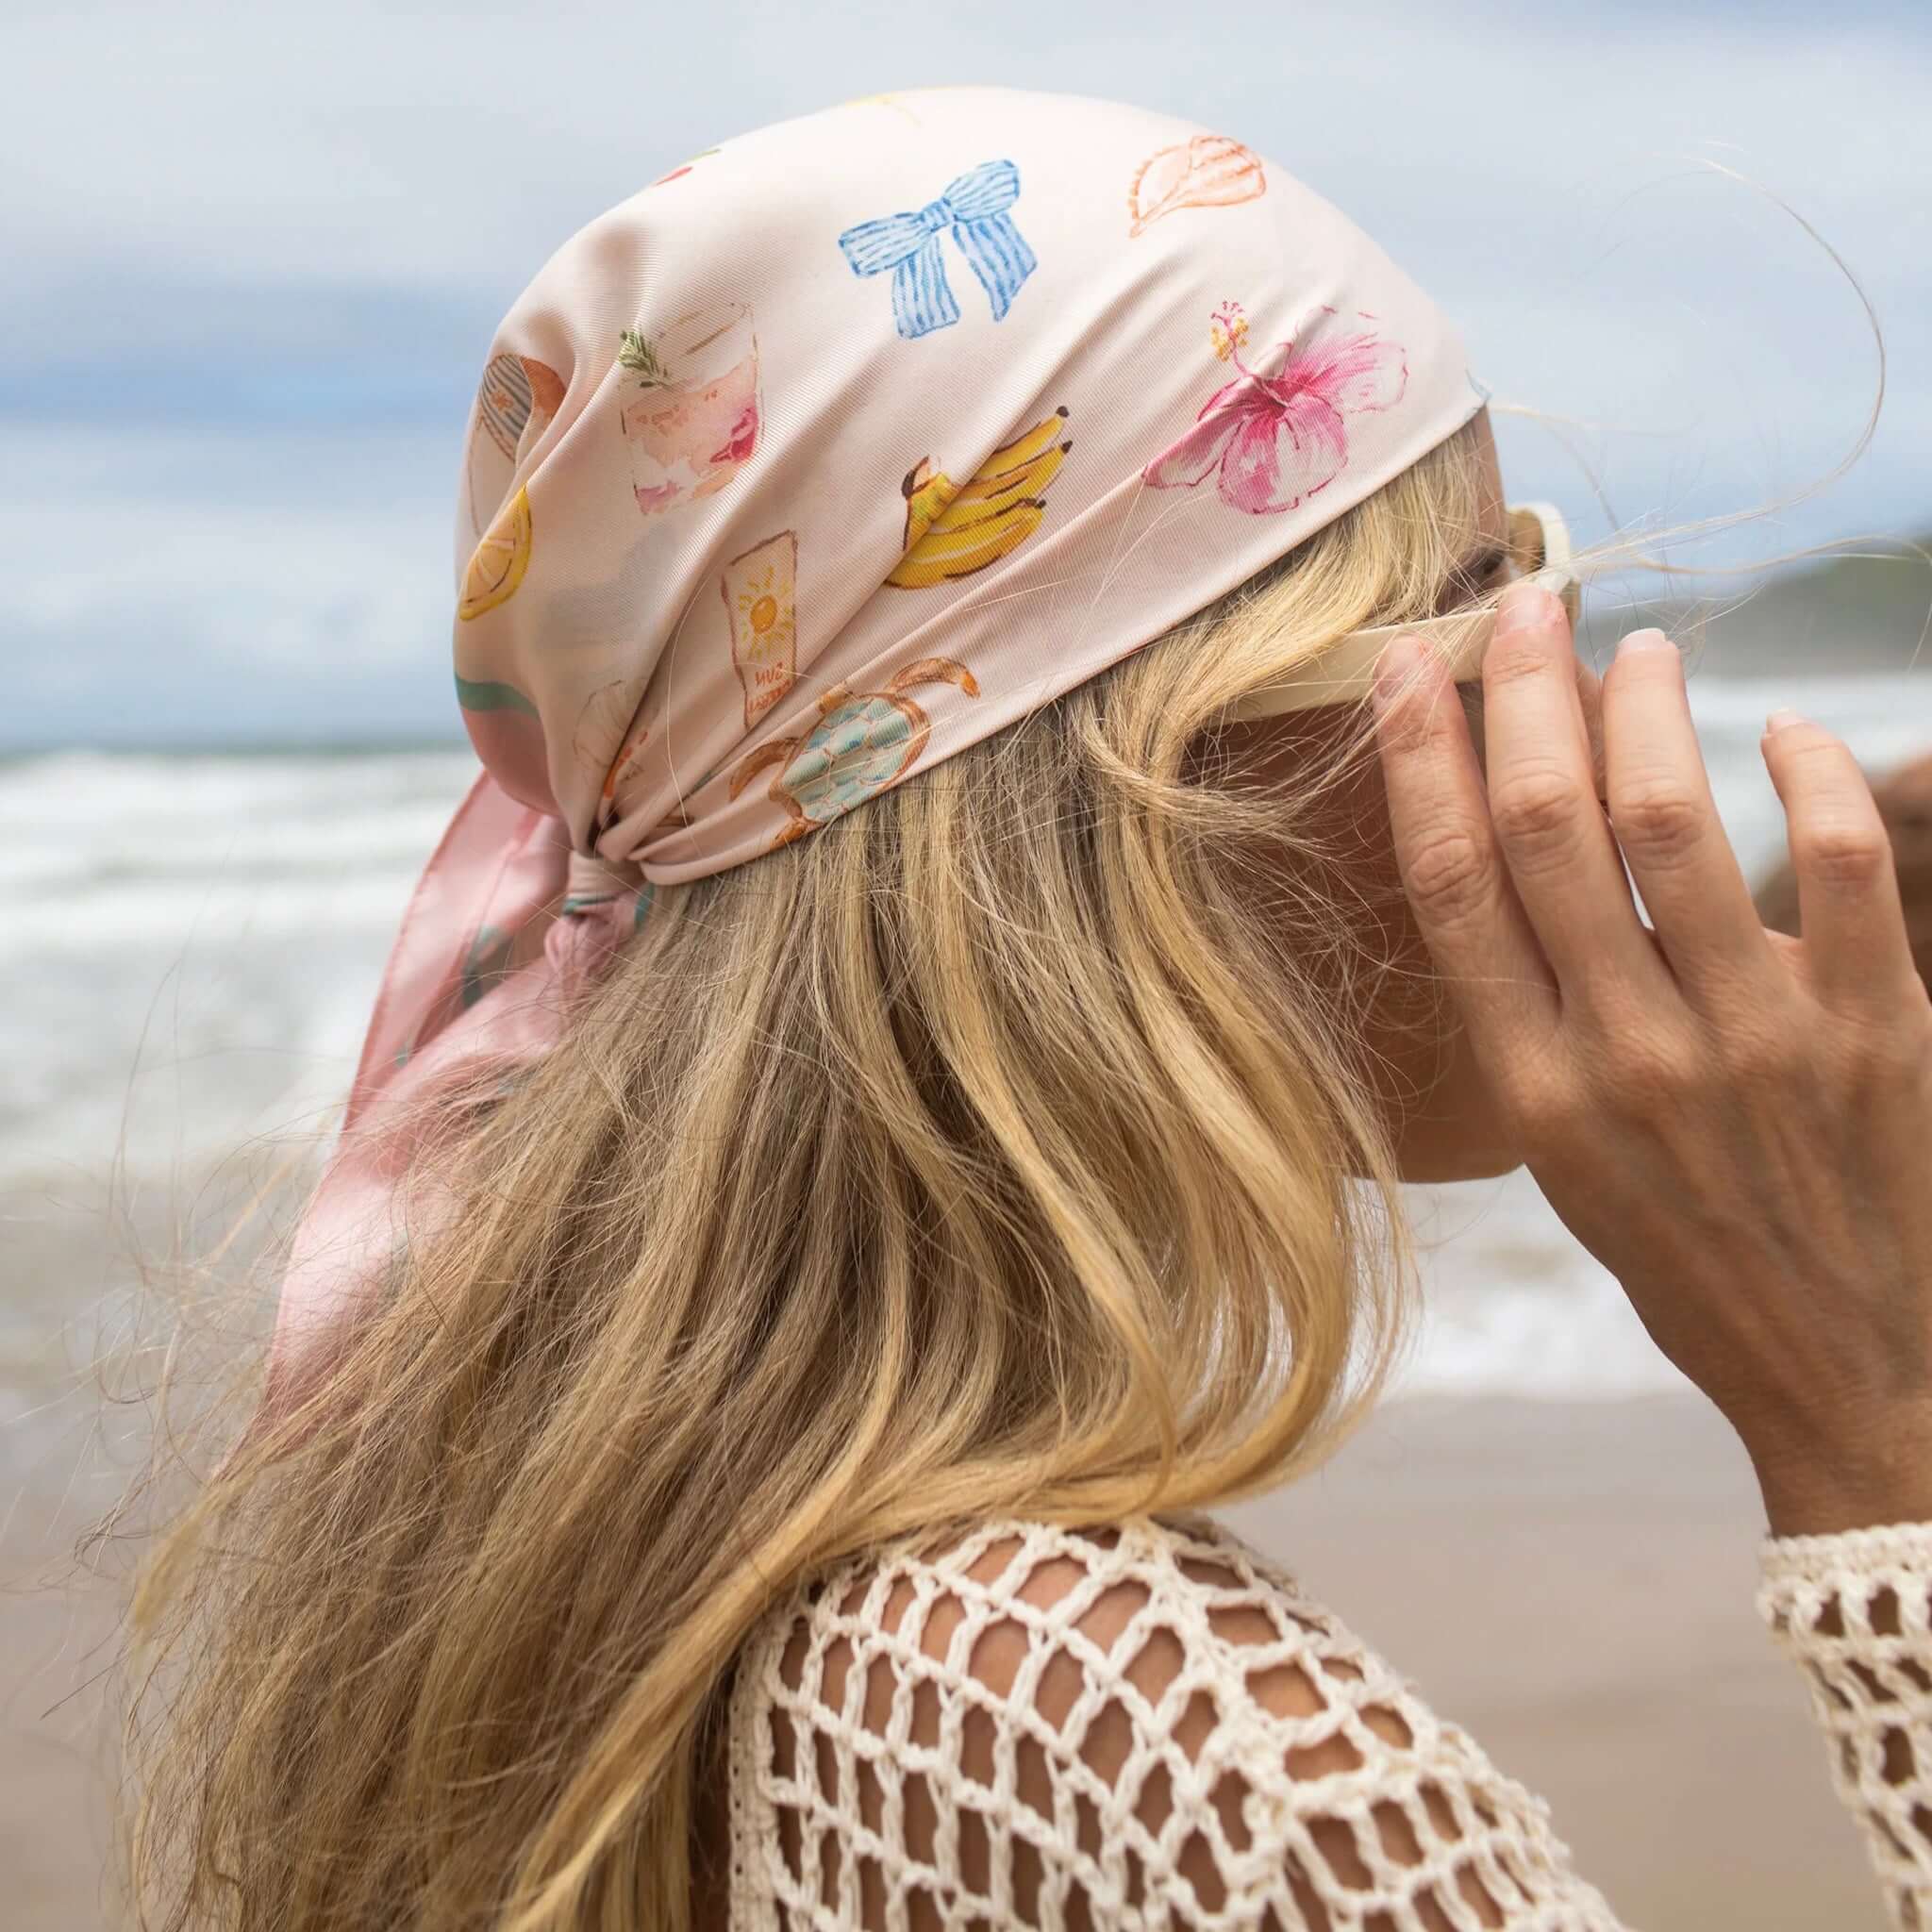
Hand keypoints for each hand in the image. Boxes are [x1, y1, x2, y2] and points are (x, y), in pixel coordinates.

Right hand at [1370, 582, 1931, 1537]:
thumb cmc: (1695, 1260)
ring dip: (1646, 710)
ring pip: (1672, 818)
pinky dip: (1804, 771)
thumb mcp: (1572, 1165)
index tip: (1404, 672)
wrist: (1851, 1373)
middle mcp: (1624, 1057)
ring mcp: (1750, 1041)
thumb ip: (1537, 1024)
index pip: (1451, 887)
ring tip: (1645, 653)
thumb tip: (1517, 864)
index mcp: (1534, 1093)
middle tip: (1527, 607)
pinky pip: (1828, 860)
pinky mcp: (1870, 1027)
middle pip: (1544, 827)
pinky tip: (1787, 735)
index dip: (1418, 762)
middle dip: (1520, 694)